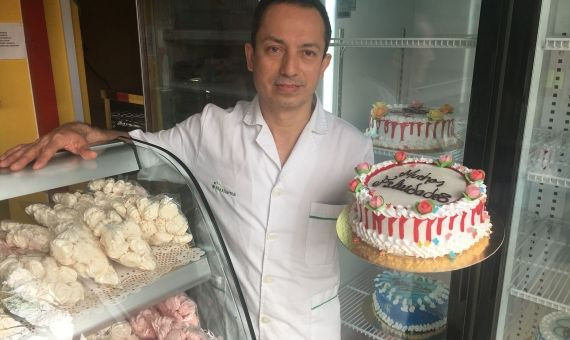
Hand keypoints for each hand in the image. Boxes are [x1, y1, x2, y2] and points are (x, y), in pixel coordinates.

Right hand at [0, 122, 123, 170]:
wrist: (75, 128)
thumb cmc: (80, 137)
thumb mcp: (85, 143)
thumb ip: (86, 150)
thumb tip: (91, 155)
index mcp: (58, 139)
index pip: (49, 150)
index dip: (43, 158)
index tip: (36, 167)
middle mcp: (46, 139)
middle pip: (32, 150)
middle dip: (22, 160)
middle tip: (13, 168)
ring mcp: (39, 141)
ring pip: (23, 149)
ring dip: (11, 156)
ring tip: (1, 164)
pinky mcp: (36, 143)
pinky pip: (22, 148)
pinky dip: (11, 153)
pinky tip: (2, 159)